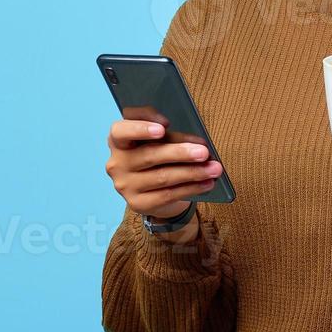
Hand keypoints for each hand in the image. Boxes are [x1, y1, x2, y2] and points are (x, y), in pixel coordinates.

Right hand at [105, 120, 220, 243]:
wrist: (150, 189)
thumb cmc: (155, 154)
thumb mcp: (156, 138)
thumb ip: (167, 133)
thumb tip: (195, 141)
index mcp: (118, 140)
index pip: (120, 131)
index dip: (140, 128)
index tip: (163, 128)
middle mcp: (117, 163)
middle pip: (149, 155)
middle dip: (180, 153)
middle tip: (203, 152)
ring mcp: (125, 185)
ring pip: (163, 177)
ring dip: (192, 172)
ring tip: (214, 168)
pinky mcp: (138, 203)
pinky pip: (168, 195)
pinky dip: (191, 188)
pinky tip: (207, 183)